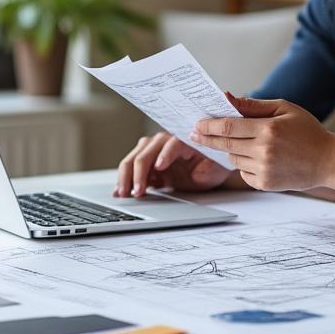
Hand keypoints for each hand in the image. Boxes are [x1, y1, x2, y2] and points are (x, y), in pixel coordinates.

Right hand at [115, 131, 231, 196]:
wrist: (207, 170)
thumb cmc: (213, 166)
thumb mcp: (215, 168)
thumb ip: (208, 167)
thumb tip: (202, 166)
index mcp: (184, 140)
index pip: (172, 144)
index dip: (165, 155)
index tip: (160, 168)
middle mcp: (165, 141)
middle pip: (146, 151)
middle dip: (139, 171)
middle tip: (137, 191)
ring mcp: (153, 151)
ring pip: (134, 158)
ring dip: (127, 176)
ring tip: (124, 193)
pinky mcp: (147, 163)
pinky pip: (131, 169)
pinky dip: (124, 180)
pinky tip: (119, 192)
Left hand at [192, 95, 334, 191]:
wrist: (329, 161)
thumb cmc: (308, 131)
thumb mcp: (284, 109)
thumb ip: (254, 105)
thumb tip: (228, 98)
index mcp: (268, 129)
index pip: (228, 127)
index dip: (209, 125)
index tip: (197, 124)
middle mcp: (264, 151)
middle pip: (225, 145)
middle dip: (206, 139)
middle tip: (194, 134)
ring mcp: (264, 170)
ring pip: (233, 160)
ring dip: (230, 151)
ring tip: (242, 144)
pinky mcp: (265, 184)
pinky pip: (243, 173)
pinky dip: (244, 165)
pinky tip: (258, 158)